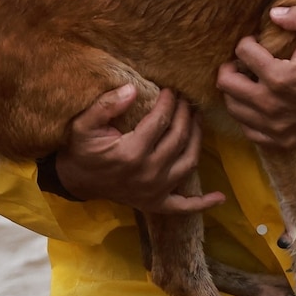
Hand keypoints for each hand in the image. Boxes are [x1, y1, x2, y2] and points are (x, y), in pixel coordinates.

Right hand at [53, 84, 224, 214]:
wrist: (76, 181)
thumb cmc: (80, 150)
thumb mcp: (83, 124)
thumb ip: (105, 105)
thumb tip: (132, 88)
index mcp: (131, 153)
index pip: (160, 121)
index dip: (168, 102)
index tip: (170, 88)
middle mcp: (148, 173)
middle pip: (178, 138)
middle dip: (186, 114)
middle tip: (187, 99)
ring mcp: (155, 191)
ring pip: (188, 162)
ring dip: (198, 139)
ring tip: (197, 119)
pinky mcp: (156, 203)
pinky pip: (184, 206)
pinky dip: (203, 203)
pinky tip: (219, 197)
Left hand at [216, 5, 295, 148]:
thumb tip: (273, 13)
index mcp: (280, 78)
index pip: (242, 53)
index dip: (247, 43)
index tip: (256, 43)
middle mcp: (272, 106)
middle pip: (226, 83)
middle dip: (231, 67)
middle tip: (243, 63)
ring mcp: (275, 128)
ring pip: (233, 107)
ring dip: (236, 91)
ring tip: (249, 81)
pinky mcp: (279, 141)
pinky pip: (247, 130)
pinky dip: (248, 116)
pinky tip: (258, 103)